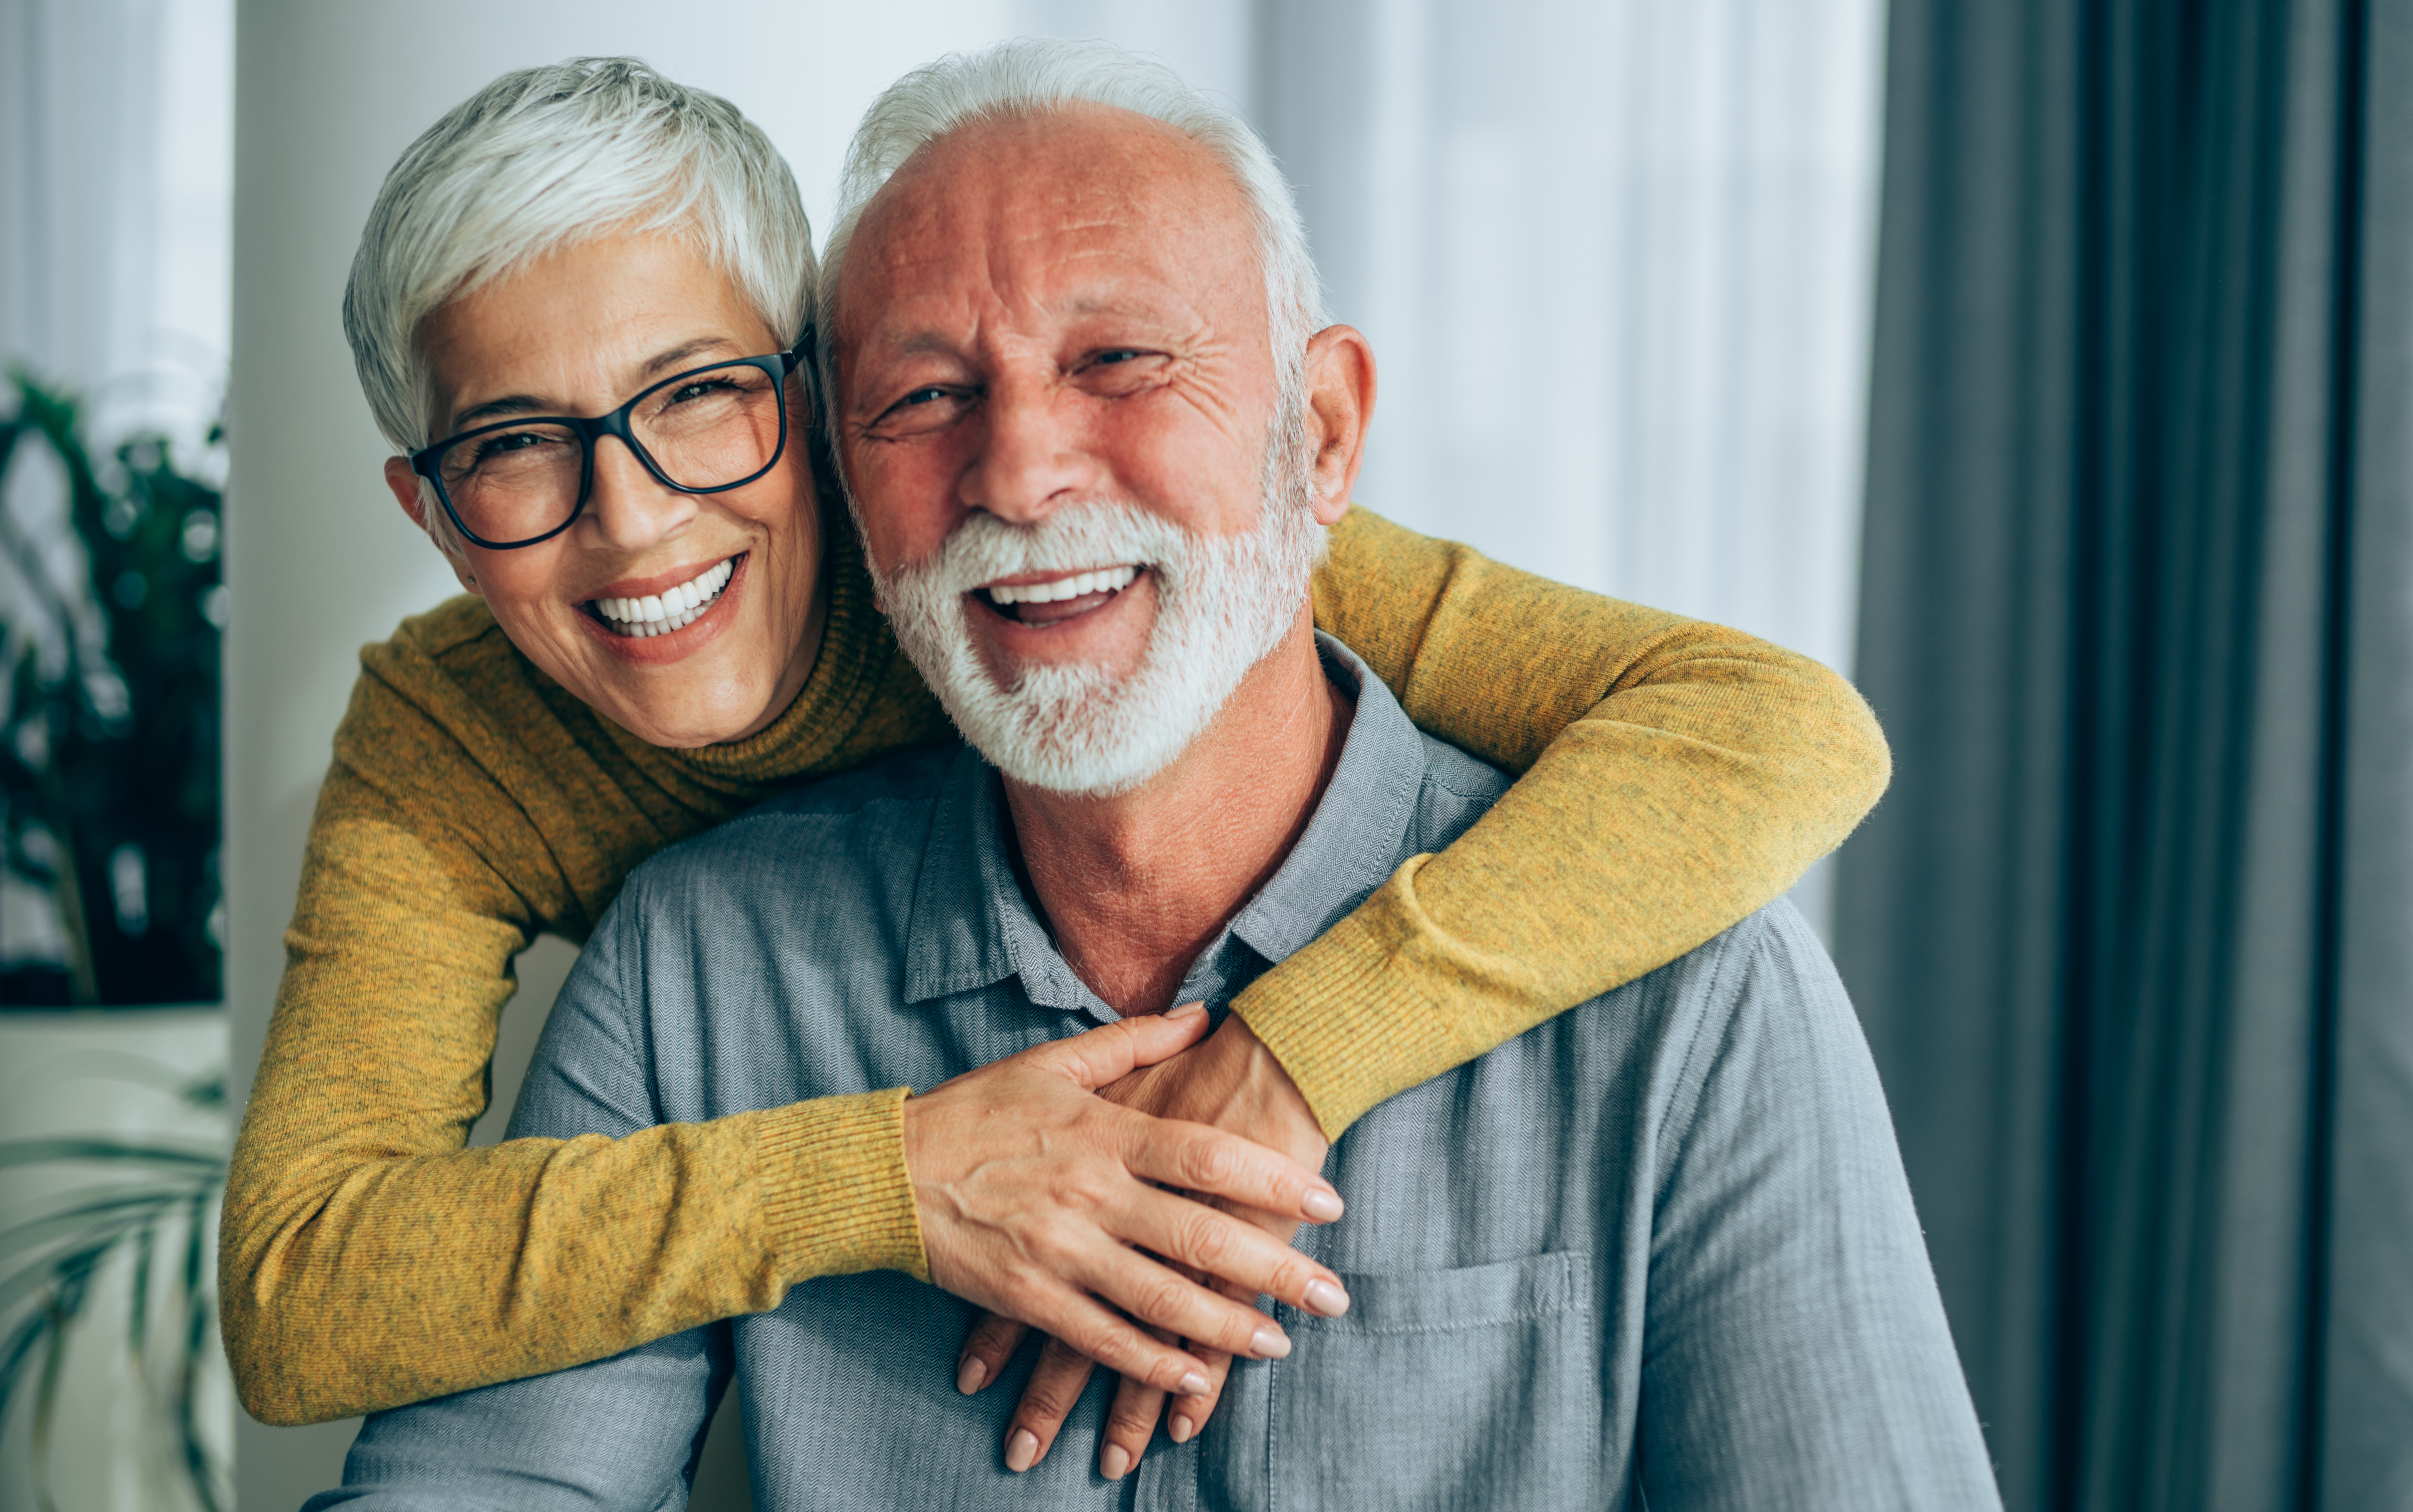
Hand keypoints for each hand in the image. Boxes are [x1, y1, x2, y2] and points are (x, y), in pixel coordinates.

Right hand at [903, 1003, 1348, 1423]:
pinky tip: (1193, 1381)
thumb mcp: (1052, 1061)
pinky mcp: (1028, 1297)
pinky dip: (1150, 1364)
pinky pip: (1101, 1338)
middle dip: (1276, 1269)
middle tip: (1334, 1295)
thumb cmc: (975, 1110)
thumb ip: (1134, 1040)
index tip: (1329, 1205)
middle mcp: (1090, 1192)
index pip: (1208, 1157)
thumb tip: (1203, 1014)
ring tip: (1280, 1344)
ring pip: (1160, 1298)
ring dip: (1226, 1328)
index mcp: (1102, 1132)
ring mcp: (1059, 1250)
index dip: (1274, 1181)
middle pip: (1200, 1235)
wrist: (884, 1169)